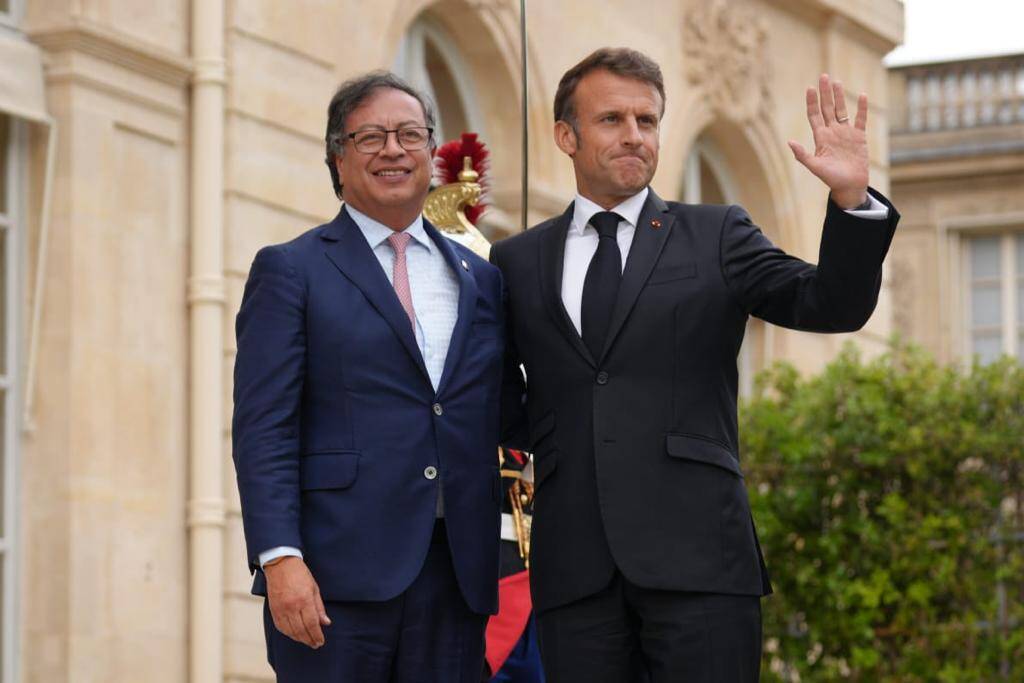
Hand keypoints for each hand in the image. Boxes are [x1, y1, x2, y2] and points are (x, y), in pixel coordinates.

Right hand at [264, 556, 330, 648]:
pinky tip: (294, 634)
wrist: (280, 564)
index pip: (312, 624)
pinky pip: (280, 627)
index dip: (317, 635)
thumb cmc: (299, 574)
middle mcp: (292, 607)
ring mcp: (281, 609)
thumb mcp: (314, 588)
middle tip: (315, 644)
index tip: (321, 641)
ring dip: (299, 639)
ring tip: (307, 641)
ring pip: (290, 631)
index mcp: (304, 600)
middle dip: (309, 640)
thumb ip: (319, 607)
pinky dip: (288, 633)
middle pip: (301, 630)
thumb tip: (325, 623)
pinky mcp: (273, 610)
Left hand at [788, 74, 868, 208]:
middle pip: (827, 108)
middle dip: (825, 93)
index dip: (811, 102)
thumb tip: (789, 141)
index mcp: (821, 137)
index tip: (809, 88)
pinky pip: (861, 119)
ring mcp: (846, 133)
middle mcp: (832, 132)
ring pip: (842, 110)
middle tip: (823, 76)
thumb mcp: (815, 167)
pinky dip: (861, 108)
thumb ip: (802, 154)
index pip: (814, 115)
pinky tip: (861, 95)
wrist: (849, 186)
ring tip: (836, 82)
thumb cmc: (831, 179)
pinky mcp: (859, 137)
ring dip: (839, 96)